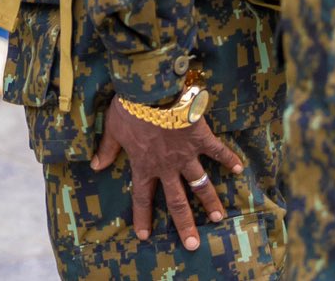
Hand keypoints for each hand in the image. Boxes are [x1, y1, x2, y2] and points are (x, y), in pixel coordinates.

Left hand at [90, 96, 244, 250]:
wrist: (153, 90)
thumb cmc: (130, 108)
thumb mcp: (113, 129)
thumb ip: (106, 150)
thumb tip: (95, 166)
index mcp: (144, 165)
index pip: (142, 197)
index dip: (142, 217)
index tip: (144, 236)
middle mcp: (167, 166)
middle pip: (177, 201)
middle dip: (184, 224)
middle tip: (192, 244)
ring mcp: (186, 155)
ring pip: (200, 184)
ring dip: (209, 201)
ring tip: (218, 217)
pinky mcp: (201, 139)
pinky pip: (217, 151)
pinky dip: (229, 159)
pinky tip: (239, 168)